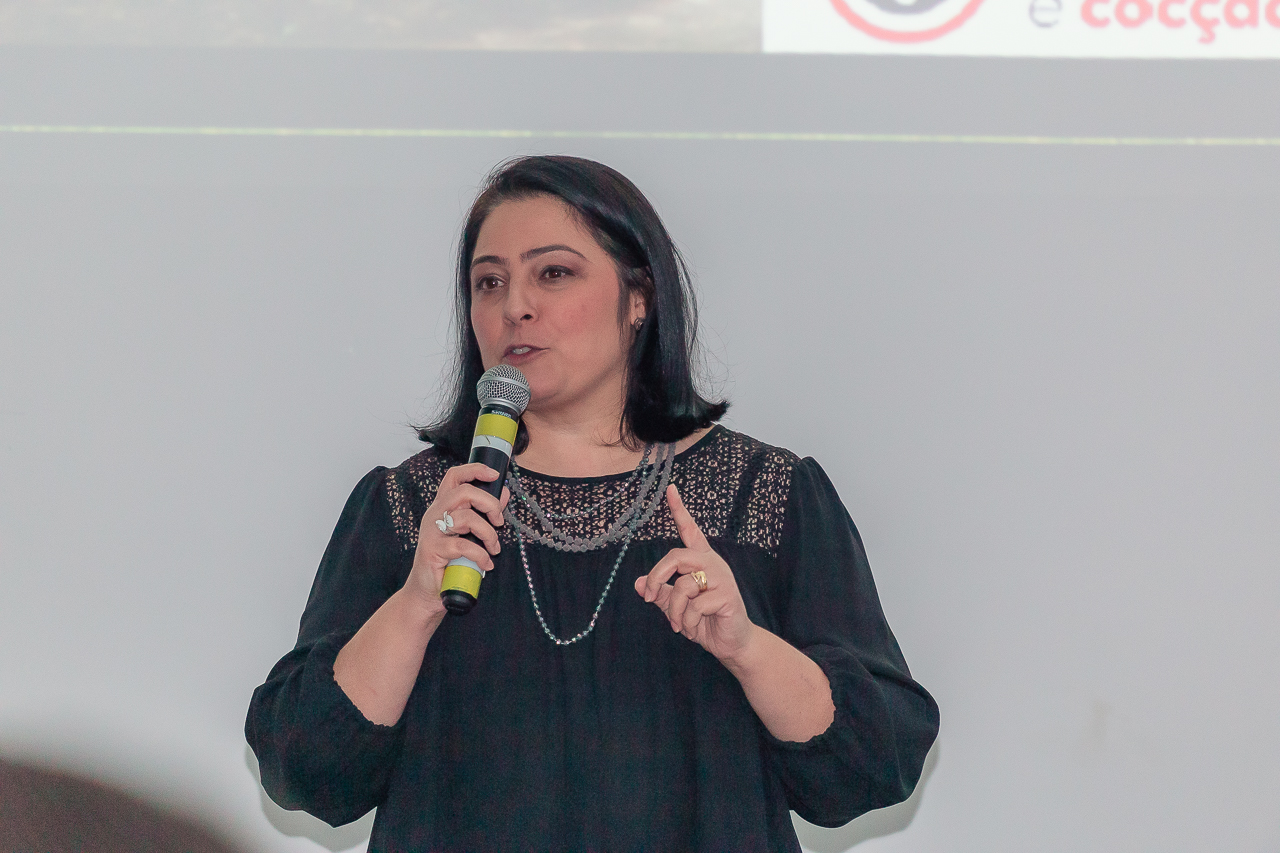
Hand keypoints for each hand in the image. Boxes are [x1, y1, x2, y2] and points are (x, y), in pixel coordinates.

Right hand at [407, 462, 509, 617]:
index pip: (454, 476)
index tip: (495, 474)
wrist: (428, 592)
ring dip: (488, 534)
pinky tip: (486, 565)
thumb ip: (484, 513)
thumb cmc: (450, 561)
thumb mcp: (470, 534)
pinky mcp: (432, 550)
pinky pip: (463, 546)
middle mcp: (434, 514)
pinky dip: (481, 556)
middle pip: (464, 492)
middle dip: (489, 504)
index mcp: (442, 507)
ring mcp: (432, 532)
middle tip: (499, 522)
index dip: (474, 470)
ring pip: (466, 518)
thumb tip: (503, 493)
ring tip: (493, 549)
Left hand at [634, 484, 756, 662]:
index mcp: (701, 560)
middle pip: (676, 557)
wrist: (733, 644)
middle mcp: (712, 564)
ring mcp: (722, 578)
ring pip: (683, 586)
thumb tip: (638, 583)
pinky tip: (694, 629)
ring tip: (680, 625)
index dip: (680, 510)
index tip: (670, 488)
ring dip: (675, 611)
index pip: (690, 530)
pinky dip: (688, 622)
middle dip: (657, 578)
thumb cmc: (705, 622)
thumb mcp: (678, 608)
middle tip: (649, 598)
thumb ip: (662, 593)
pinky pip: (695, 607)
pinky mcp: (728, 596)